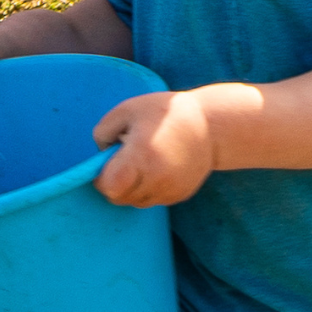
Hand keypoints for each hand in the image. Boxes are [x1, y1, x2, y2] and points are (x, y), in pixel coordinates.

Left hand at [94, 90, 217, 207]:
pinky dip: (149, 189)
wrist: (212, 125)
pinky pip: (154, 200)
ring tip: (144, 162)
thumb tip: (99, 157)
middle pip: (120, 198)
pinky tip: (159, 167)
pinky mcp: (180, 195)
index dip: (101, 178)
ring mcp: (170, 189)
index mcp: (142, 154)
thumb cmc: (166, 112)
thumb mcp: (128, 109)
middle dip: (115, 183)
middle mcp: (157, 177)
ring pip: (136, 202)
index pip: (109, 186)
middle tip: (126, 161)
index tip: (106, 165)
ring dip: (132, 188)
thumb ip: (104, 132)